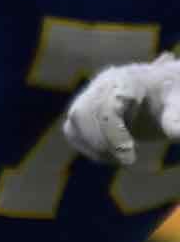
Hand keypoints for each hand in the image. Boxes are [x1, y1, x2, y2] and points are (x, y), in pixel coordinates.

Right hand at [65, 54, 179, 164]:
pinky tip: (110, 155)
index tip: (130, 159)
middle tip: (127, 161)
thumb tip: (177, 135)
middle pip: (83, 113)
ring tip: (119, 159)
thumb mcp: (178, 107)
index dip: (112, 135)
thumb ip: (176, 120)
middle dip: (101, 142)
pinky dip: (88, 146)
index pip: (105, 106)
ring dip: (94, 146)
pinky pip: (73, 130)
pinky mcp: (83, 110)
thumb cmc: (174, 98)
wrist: (167, 91)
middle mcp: (103, 83)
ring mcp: (90, 95)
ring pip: (75, 122)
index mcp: (126, 79)